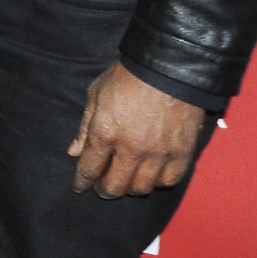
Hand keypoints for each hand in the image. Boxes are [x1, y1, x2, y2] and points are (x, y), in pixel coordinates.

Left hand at [67, 61, 206, 197]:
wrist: (169, 67)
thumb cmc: (127, 76)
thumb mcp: (96, 94)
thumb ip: (85, 127)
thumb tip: (74, 152)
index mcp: (106, 133)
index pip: (89, 169)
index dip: (82, 182)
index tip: (79, 187)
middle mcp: (132, 149)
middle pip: (116, 186)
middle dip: (105, 190)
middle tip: (102, 187)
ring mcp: (159, 153)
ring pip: (142, 187)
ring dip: (131, 188)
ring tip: (126, 181)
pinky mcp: (182, 153)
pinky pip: (169, 180)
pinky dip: (158, 182)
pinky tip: (152, 175)